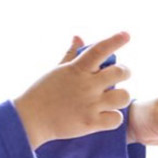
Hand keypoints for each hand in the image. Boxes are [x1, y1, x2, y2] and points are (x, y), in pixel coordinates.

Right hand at [13, 32, 131, 148]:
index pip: (100, 49)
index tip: (126, 35)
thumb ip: (71, 54)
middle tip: (120, 76)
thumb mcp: (56, 71)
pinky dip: (114, 117)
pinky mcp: (91, 123)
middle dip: (125, 72)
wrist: (30, 119)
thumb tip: (78, 37)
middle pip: (120, 72)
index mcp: (76, 70)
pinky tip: (106, 116)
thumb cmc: (41, 93)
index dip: (115, 40)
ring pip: (124, 96)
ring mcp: (90, 104)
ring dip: (121, 96)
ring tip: (113, 99)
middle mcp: (86, 85)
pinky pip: (117, 118)